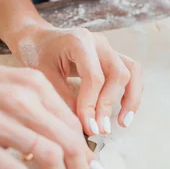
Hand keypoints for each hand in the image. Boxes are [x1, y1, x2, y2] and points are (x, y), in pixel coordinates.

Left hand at [11, 25, 142, 135]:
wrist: (37, 39)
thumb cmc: (36, 54)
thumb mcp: (41, 76)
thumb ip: (62, 97)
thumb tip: (84, 125)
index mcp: (79, 41)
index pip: (94, 77)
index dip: (92, 105)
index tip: (89, 128)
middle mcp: (99, 42)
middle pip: (118, 74)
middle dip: (110, 105)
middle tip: (101, 129)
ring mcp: (109, 48)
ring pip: (133, 72)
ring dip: (131, 99)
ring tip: (122, 123)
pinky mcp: (114, 57)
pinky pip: (133, 74)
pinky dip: (132, 93)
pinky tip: (124, 113)